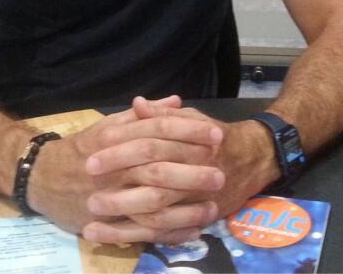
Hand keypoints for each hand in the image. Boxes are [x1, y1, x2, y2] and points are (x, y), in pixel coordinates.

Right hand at [29, 96, 224, 243]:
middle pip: (158, 168)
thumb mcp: (109, 125)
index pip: (158, 131)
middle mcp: (115, 167)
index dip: (188, 132)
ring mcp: (110, 197)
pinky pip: (142, 231)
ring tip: (211, 208)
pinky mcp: (107, 222)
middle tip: (220, 174)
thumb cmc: (81, 149)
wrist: (42, 177)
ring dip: (184, 208)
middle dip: (191, 172)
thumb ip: (144, 116)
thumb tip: (175, 101)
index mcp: (117, 139)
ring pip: (152, 204)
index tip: (216, 135)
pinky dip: (168, 233)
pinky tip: (191, 232)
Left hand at [86, 99, 280, 236]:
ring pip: (157, 208)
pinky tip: (110, 238)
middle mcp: (194, 169)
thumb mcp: (193, 118)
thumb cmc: (216, 137)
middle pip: (153, 175)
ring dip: (122, 214)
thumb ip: (165, 116)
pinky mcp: (196, 218)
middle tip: (88, 183)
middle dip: (119, 181)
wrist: (254, 160)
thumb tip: (138, 104)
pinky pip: (165, 232)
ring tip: (90, 219)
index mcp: (190, 141)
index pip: (152, 141)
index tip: (94, 150)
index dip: (123, 145)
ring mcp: (196, 197)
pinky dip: (137, 236)